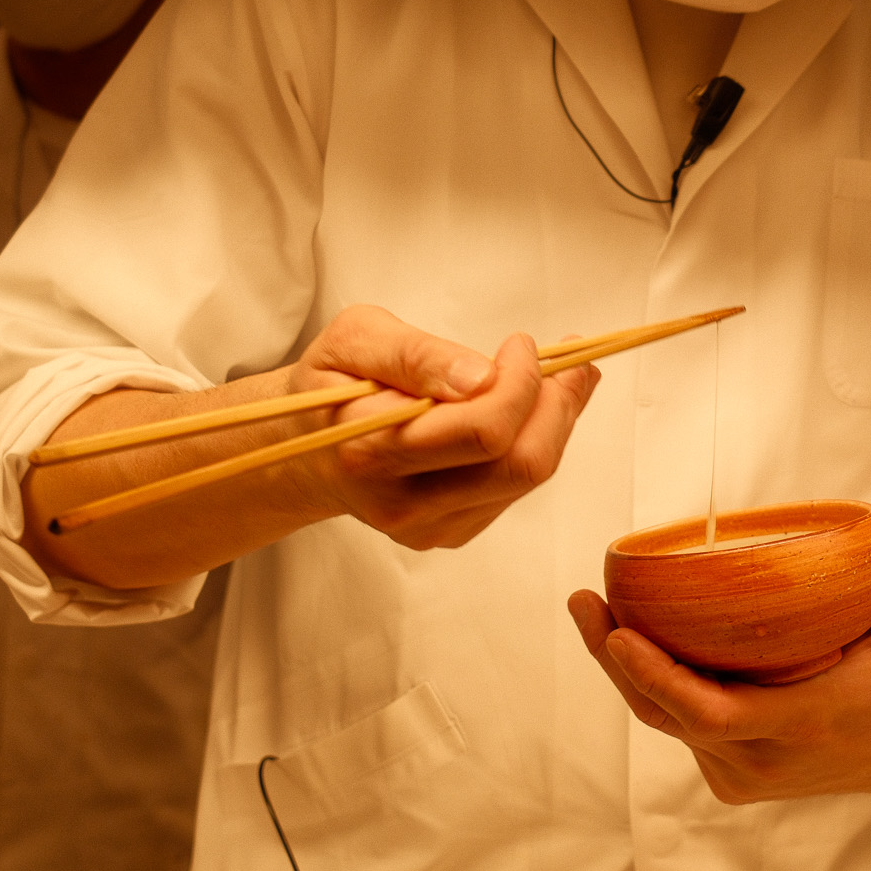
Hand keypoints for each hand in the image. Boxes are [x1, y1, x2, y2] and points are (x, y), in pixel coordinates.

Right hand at [290, 306, 601, 549]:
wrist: (305, 446)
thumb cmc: (332, 381)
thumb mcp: (355, 338)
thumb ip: (415, 354)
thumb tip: (480, 376)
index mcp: (371, 449)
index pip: (481, 431)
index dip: (519, 382)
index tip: (518, 343)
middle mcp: (401, 501)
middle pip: (518, 463)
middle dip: (556, 404)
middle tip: (565, 359)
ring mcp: (428, 526)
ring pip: (526, 477)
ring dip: (556, 420)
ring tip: (561, 376)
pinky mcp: (448, 532)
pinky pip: (514, 489)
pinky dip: (536, 441)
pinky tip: (530, 409)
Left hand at [567, 492, 870, 801]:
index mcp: (805, 725)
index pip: (712, 713)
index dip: (656, 677)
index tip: (616, 632)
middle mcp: (766, 760)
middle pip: (668, 717)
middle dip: (616, 662)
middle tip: (585, 600)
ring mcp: (744, 774)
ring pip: (666, 724)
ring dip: (625, 672)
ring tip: (593, 609)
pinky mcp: (730, 776)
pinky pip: (679, 728)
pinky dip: (652, 687)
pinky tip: (628, 637)